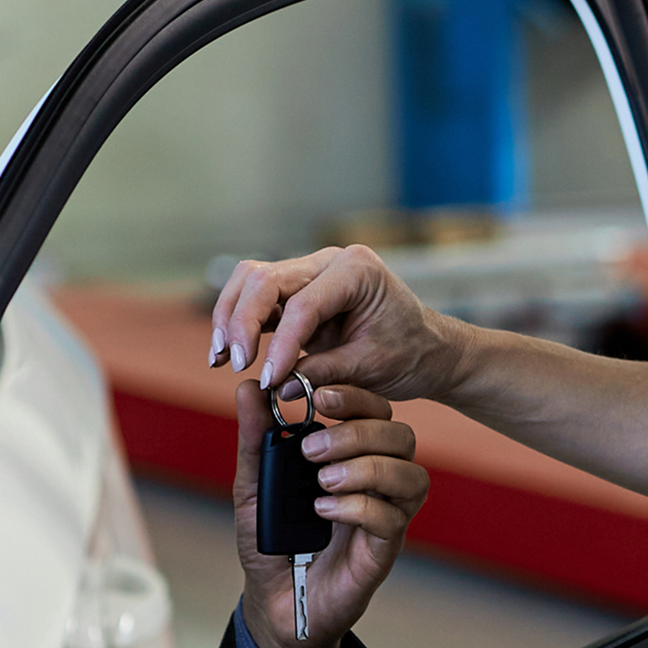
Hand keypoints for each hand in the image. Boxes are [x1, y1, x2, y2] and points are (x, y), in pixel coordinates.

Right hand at [209, 244, 461, 404]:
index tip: (268, 380)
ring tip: (220, 357)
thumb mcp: (371, 369)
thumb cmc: (409, 353)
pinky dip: (238, 322)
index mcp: (357, 271)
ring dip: (230, 317)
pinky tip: (224, 352)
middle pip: (265, 279)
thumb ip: (323, 374)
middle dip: (242, 322)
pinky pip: (257, 297)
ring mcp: (311, 272)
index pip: (303, 304)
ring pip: (252, 280)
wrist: (427, 348)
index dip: (280, 344)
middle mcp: (329, 261)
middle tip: (235, 363)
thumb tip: (276, 386)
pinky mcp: (297, 290)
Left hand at [231, 380, 428, 647]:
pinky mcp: (384, 548)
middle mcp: (377, 479)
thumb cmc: (270, 540)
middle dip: (357, 433)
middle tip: (312, 451)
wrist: (273, 601)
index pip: (374, 409)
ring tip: (321, 481)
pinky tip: (324, 511)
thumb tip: (249, 388)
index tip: (318, 397)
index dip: (355, 396)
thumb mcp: (252, 485)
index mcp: (350, 454)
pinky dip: (358, 507)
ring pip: (410, 474)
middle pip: (400, 435)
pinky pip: (393, 517)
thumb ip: (256, 438)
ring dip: (366, 468)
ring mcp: (385, 513)